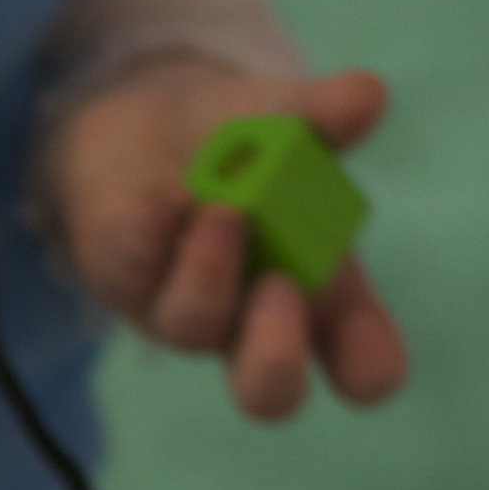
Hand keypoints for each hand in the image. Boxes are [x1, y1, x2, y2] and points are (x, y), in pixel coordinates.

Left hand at [47, 58, 406, 421]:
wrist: (143, 127)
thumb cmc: (238, 147)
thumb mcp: (286, 124)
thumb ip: (323, 117)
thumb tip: (369, 96)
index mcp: (318, 300)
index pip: (359, 368)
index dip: (368, 373)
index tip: (368, 354)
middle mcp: (248, 322)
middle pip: (267, 393)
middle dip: (276, 357)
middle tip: (282, 286)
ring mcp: (178, 308)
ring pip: (193, 326)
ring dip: (213, 269)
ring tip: (226, 205)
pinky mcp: (120, 275)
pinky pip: (134, 273)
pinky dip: (157, 234)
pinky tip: (170, 198)